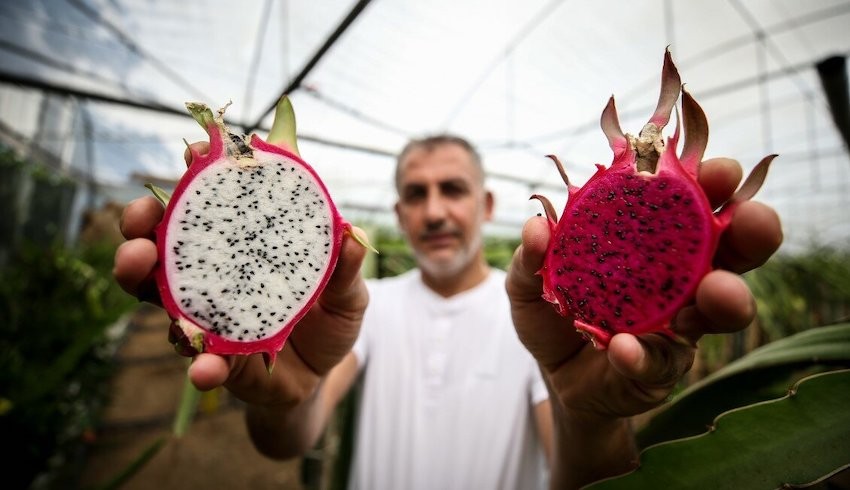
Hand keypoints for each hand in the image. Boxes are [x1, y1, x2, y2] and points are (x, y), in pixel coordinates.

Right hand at [113, 142, 368, 407]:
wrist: (325, 374)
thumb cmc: (330, 319)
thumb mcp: (347, 293)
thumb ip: (345, 269)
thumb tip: (352, 234)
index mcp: (245, 248)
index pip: (215, 206)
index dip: (200, 177)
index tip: (193, 154)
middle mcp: (215, 277)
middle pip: (166, 245)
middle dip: (142, 227)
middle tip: (139, 219)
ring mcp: (209, 319)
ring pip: (162, 296)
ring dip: (143, 279)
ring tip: (139, 266)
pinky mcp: (218, 363)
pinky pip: (201, 363)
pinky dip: (200, 366)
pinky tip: (204, 368)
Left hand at [507, 157, 781, 417]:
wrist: (555, 376)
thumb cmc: (555, 312)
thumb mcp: (530, 281)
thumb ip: (531, 257)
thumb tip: (537, 228)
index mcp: (657, 242)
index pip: (694, 204)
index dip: (712, 184)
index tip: (720, 172)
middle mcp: (682, 279)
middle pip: (732, 250)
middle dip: (751, 231)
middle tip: (754, 218)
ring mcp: (679, 325)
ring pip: (720, 310)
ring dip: (726, 297)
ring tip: (717, 290)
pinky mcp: (662, 368)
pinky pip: (660, 361)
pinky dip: (642, 354)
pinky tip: (623, 348)